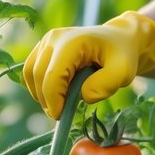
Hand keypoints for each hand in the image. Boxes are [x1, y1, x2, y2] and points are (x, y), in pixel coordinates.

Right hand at [22, 11, 154, 118]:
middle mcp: (54, 38)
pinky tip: (54, 94)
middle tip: (61, 114)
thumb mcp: (124, 71)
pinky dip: (38, 87)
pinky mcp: (42, 48)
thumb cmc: (122, 56)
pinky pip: (30, 71)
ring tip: (58, 104)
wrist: (119, 39)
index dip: (53, 100)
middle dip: (46, 99)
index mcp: (72, 41)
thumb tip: (83, 96)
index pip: (52, 75)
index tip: (60, 116)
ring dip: (40, 94)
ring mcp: (46, 41)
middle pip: (38, 76)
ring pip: (30, 74)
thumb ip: (106, 85)